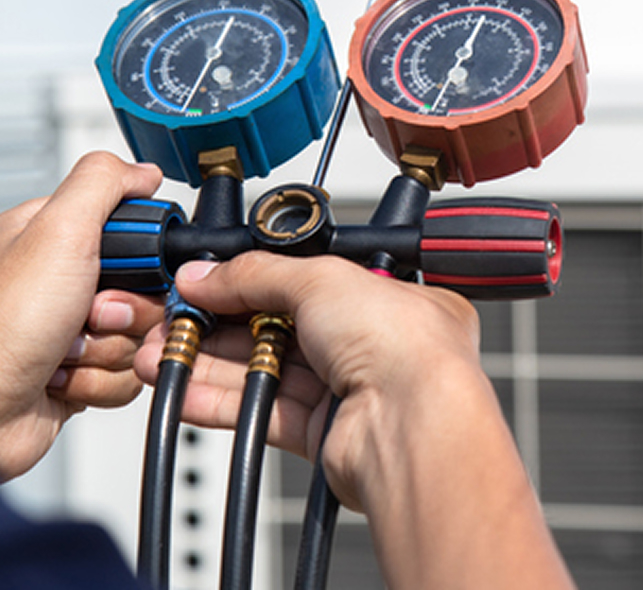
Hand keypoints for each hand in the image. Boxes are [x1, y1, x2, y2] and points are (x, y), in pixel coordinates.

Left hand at [0, 152, 164, 481]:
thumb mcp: (57, 233)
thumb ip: (104, 185)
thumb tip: (144, 170)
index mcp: (58, 239)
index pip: (138, 233)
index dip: (146, 257)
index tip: (128, 270)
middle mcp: (67, 283)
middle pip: (149, 289)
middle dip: (127, 311)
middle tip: (88, 315)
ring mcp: (74, 329)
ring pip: (141, 334)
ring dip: (109, 350)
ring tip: (64, 351)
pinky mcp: (81, 371)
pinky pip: (128, 374)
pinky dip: (99, 382)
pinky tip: (61, 378)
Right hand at [135, 252, 481, 509]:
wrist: (414, 427)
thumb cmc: (404, 345)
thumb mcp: (321, 279)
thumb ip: (257, 275)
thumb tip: (207, 274)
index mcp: (388, 294)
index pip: (307, 280)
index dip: (252, 280)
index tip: (205, 281)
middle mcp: (373, 340)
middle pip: (281, 324)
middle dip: (221, 321)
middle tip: (174, 318)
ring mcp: (349, 387)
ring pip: (266, 368)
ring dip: (211, 361)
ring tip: (163, 353)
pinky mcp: (326, 432)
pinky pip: (263, 410)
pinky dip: (223, 400)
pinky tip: (185, 391)